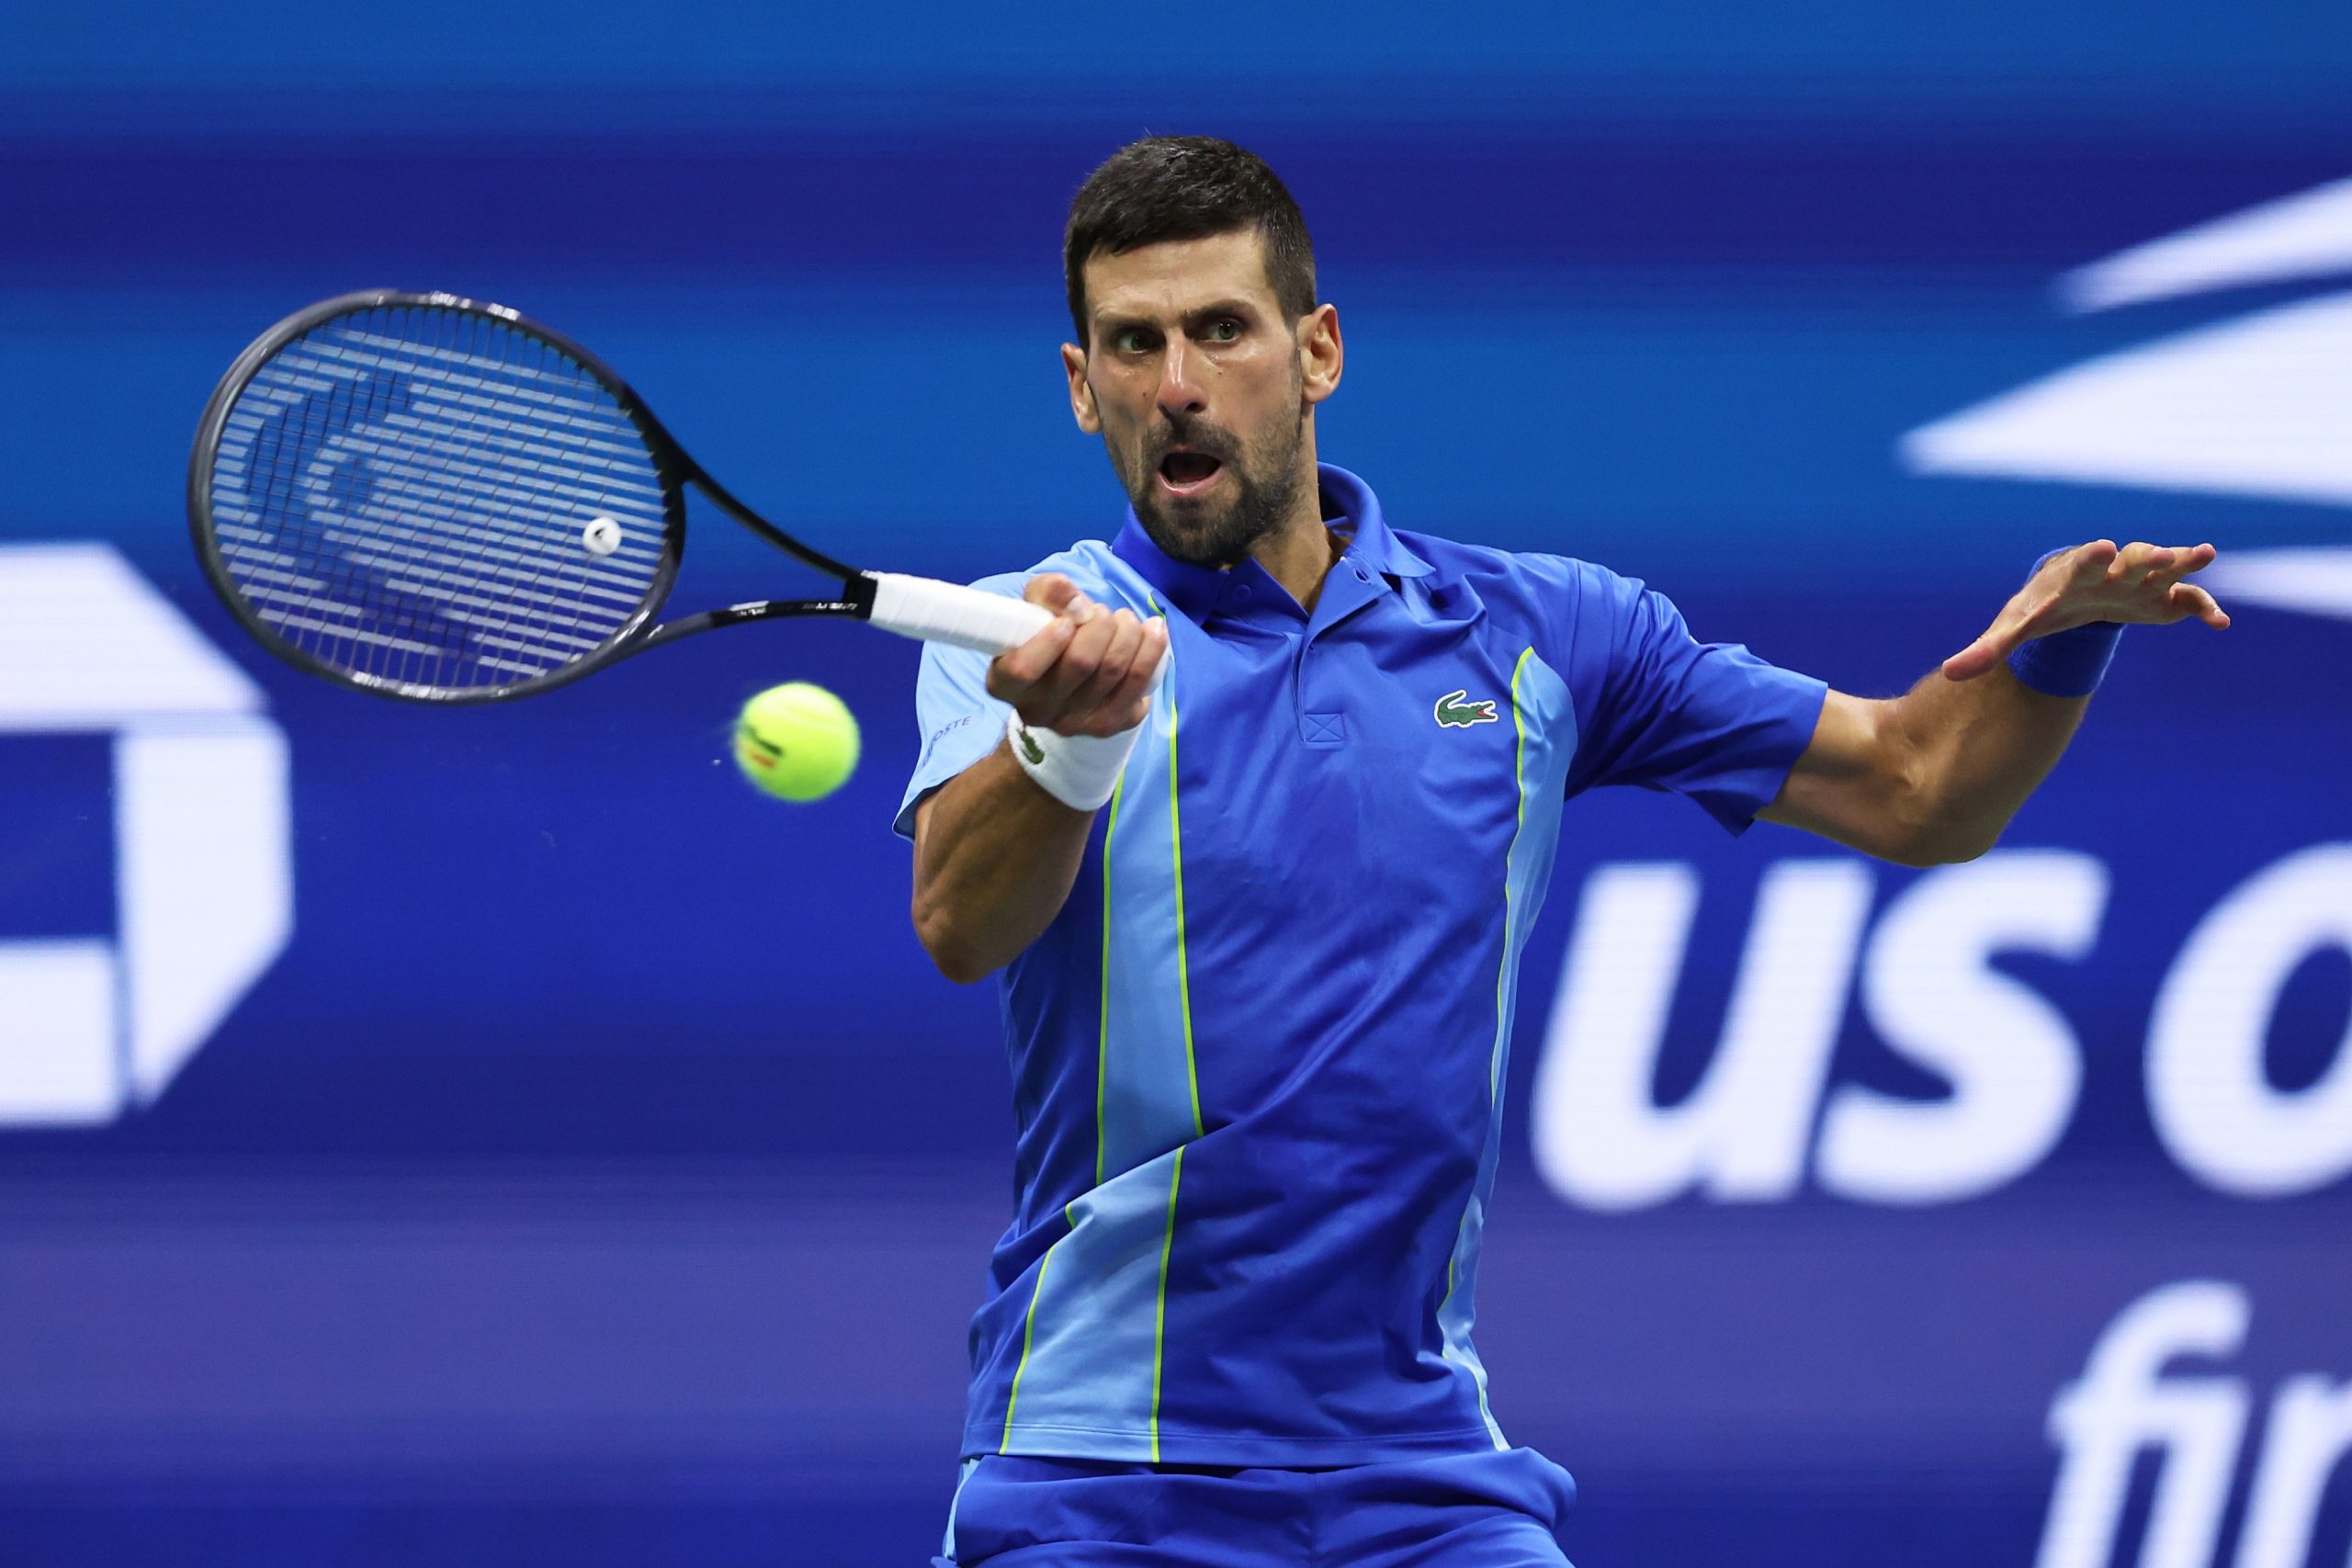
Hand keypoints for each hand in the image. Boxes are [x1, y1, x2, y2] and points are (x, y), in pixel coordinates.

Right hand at [986, 574, 1168, 736]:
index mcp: (1007, 683)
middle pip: (1081, 662)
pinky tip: (1151, 633)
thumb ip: (1048, 594)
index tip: (1066, 620)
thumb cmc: (1045, 640)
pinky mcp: (1113, 724)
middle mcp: (1040, 710)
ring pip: (1114, 669)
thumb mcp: (1035, 610)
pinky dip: (1153, 649)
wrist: (1067, 690)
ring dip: (1128, 632)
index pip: (1023, 669)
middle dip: (1100, 624)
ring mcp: (1079, 723)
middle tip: (1102, 612)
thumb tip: (1078, 602)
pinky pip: (1141, 684)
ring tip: (1125, 619)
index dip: (1048, 640)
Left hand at [1941, 540, 2231, 681]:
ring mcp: (2141, 582)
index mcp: (2074, 575)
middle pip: (2130, 559)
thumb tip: (1951, 674)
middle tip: (2163, 552)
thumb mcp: (2015, 627)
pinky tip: (2220, 623)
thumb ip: (1987, 649)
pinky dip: (2203, 608)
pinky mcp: (2163, 599)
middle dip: (2145, 556)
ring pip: (2165, 568)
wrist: (2073, 597)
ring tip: (2205, 554)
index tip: (2102, 547)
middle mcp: (2112, 571)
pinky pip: (2188, 600)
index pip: (2082, 564)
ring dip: (2184, 563)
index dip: (2092, 557)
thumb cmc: (2041, 608)